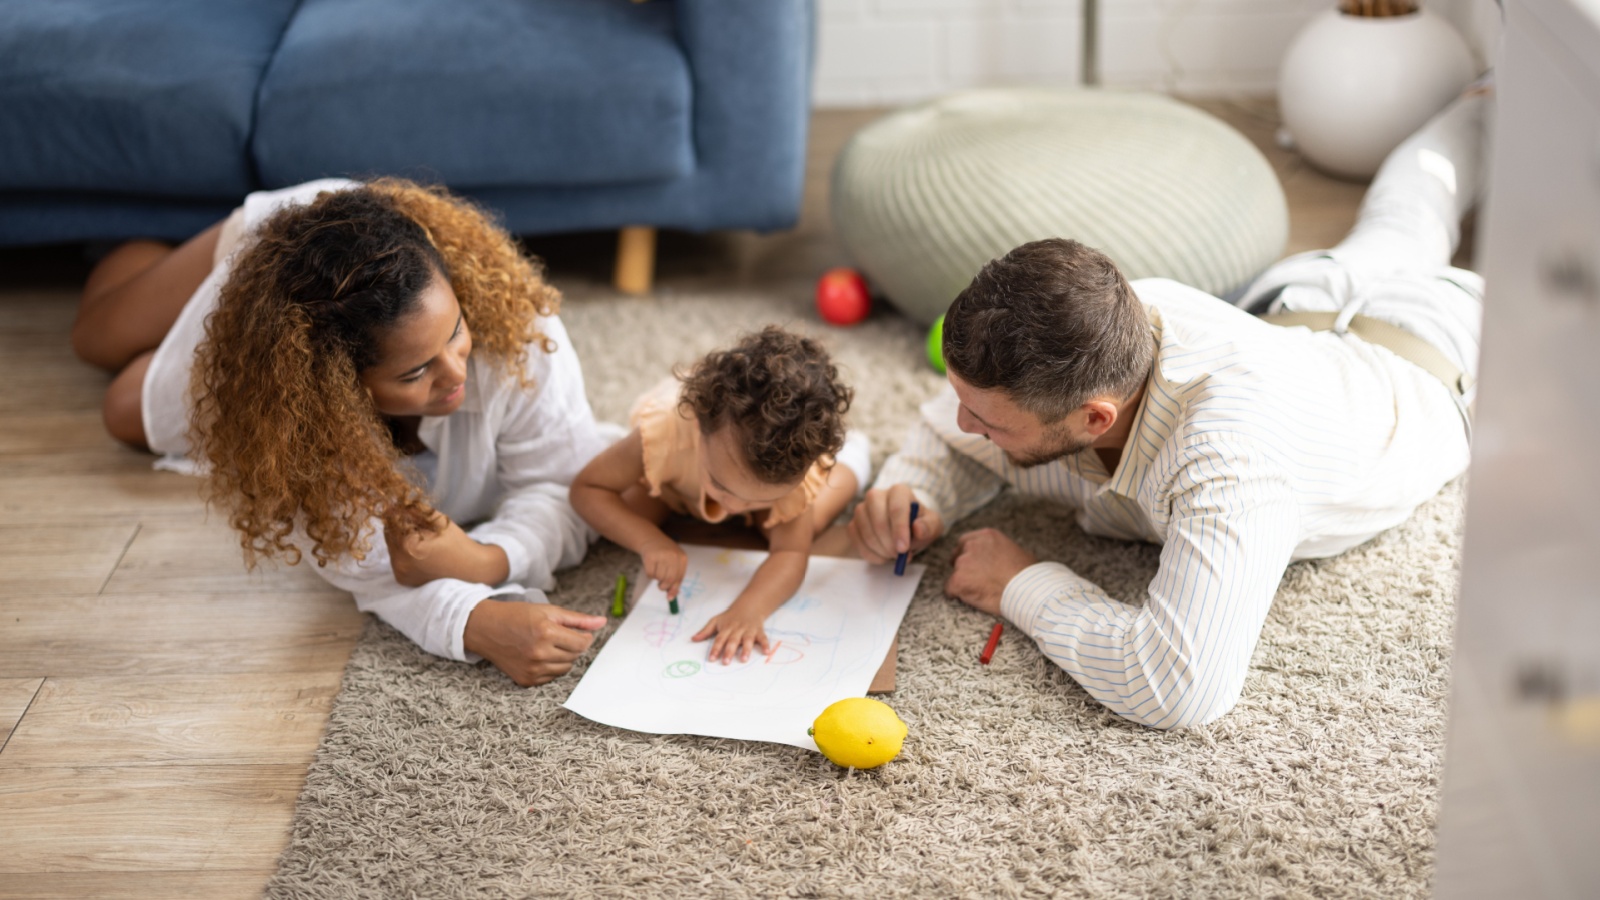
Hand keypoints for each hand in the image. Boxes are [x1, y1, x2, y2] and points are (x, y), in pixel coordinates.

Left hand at [386, 512, 508, 587]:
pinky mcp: (402, 579)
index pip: (392, 520)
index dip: (401, 513)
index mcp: (407, 544)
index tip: (412, 513)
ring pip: (392, 547)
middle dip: (400, 528)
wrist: (469, 568)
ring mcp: (400, 572)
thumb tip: (394, 504)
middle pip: (389, 534)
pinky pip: (397, 560)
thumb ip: (414, 509)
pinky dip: (404, 554)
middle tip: (420, 529)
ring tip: (423, 543)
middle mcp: (399, 561)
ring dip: (401, 541)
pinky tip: (421, 554)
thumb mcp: (437, 519)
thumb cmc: (455, 542)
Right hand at [462, 599, 606, 686]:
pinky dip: (551, 667)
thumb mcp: (548, 611)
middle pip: (575, 655)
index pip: (583, 643)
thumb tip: (602, 622)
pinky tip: (538, 655)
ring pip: (566, 668)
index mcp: (546, 632)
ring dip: (563, 657)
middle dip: (572, 645)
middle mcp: (539, 653)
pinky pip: (552, 677)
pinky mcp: (526, 680)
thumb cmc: (517, 616)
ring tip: (548, 644)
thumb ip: (577, 619)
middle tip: (558, 635)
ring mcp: (532, 669)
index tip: (576, 632)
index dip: (584, 636)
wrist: (486, 628)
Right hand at [640, 537, 687, 598]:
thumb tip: (671, 598)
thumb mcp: (674, 564)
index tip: (670, 596)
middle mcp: (673, 555)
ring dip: (656, 578)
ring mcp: (661, 555)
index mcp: (682, 558)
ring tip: (656, 569)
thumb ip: (674, 580)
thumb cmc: (664, 555)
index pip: (680, 578)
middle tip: (661, 585)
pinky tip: (651, 565)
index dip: (674, 588)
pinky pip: (650, 574)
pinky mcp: (650, 556)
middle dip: (664, 586)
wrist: (651, 539)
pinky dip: (650, 574)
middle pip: (670, 579)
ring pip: (659, 577)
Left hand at [691, 604, 769, 664]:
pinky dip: (765, 645)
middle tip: (725, 662)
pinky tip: (766, 652)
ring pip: (747, 640)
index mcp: (726, 628)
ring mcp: (748, 630)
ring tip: (743, 659)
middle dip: (729, 651)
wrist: (748, 606)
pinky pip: (763, 638)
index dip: (715, 649)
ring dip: (746, 649)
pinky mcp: (759, 631)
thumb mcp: (716, 621)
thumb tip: (693, 639)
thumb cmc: (730, 616)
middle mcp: (737, 629)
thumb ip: (705, 631)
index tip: (711, 659)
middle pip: (732, 641)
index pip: (719, 639)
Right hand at [847, 483, 943, 564]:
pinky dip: (869, 553)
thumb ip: (929, 527)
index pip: (897, 508)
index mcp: (899, 491)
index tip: (903, 549)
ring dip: (880, 549)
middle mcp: (876, 495)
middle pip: (878, 520)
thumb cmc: (919, 524)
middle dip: (889, 543)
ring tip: (893, 555)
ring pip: (866, 531)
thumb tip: (918, 529)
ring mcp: (862, 508)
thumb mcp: (932, 525)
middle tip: (899, 556)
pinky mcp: (853, 522)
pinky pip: (856, 540)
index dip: (899, 530)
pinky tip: (881, 557)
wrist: (906, 526)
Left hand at [944, 528, 1036, 615]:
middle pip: (958, 557)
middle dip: (965, 569)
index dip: (967, 555)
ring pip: (955, 574)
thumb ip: (998, 551)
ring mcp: (964, 562)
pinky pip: (950, 589)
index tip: (971, 565)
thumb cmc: (1028, 575)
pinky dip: (958, 595)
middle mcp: (972, 545)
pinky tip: (973, 599)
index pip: (965, 542)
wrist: (1027, 589)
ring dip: (964, 582)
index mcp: (986, 536)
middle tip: (976, 581)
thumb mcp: (1014, 551)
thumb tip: (997, 559)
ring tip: (982, 591)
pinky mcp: (958, 579)